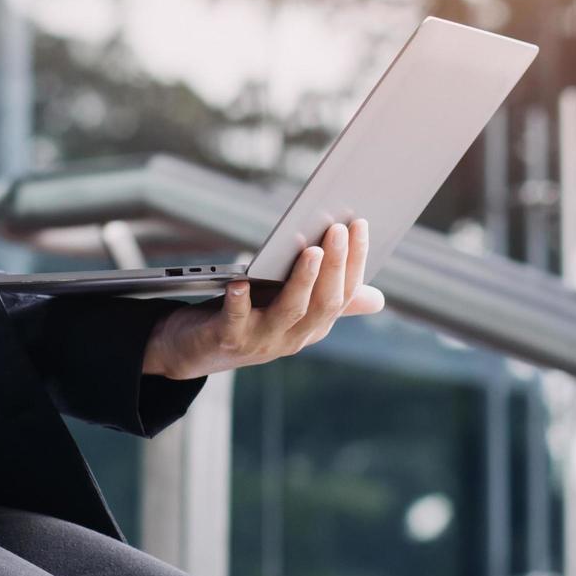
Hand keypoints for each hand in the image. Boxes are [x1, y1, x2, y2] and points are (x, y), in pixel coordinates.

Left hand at [141, 220, 386, 380]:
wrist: (196, 350)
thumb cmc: (248, 318)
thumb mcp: (292, 307)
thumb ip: (329, 298)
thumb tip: (379, 299)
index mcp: (313, 325)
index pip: (344, 294)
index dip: (355, 262)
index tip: (359, 224)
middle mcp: (293, 337)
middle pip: (323, 303)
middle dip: (334, 266)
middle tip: (338, 229)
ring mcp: (262, 340)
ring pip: (291, 311)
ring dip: (303, 281)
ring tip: (311, 251)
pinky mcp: (227, 339)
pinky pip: (235, 321)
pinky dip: (239, 302)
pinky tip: (240, 281)